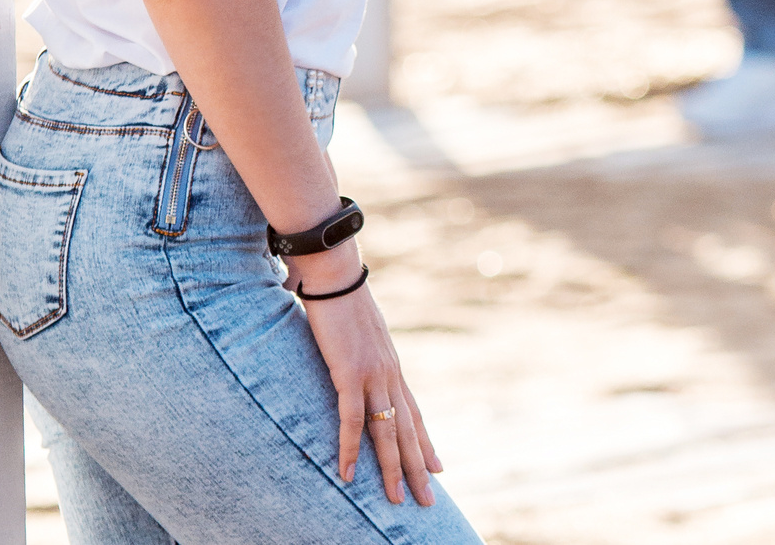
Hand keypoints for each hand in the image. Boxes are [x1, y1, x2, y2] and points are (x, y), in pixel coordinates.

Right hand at [292, 254, 441, 505]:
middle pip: (407, 430)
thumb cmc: (342, 297)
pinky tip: (349, 474)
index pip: (414, 412)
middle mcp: (389, 374)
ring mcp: (372, 375)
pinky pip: (352, 419)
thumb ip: (360, 353)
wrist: (336, 273)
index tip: (439, 468)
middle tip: (428, 501)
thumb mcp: (359, 334)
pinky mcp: (349, 373)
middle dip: (418, 468)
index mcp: (392, 366)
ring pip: (387, 431)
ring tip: (397, 500)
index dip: (426, 443)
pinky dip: (351, 449)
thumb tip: (351, 359)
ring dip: (392, 470)